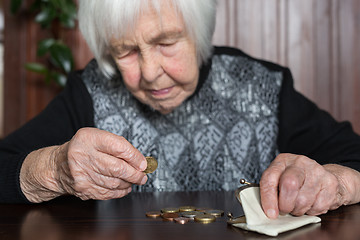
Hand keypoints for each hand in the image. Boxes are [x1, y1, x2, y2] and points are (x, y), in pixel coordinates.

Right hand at [20, 128, 147, 201]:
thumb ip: (119, 146)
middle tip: (143, 175)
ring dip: (129, 183)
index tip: (143, 162)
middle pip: (117, 168)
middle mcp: (83, 156)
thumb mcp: (97, 138)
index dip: (134, 156)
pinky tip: (124, 187)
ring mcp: (82, 175)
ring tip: (134, 180)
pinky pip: (108, 193)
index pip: (118, 147)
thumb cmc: (83, 149)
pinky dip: (120, 191)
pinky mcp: (83, 189)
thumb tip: (140, 161)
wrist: (58, 166)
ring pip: (114, 182)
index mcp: (88, 139)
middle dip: (135, 174)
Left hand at [259, 153, 359, 218]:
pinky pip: (318, 206)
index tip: (270, 213)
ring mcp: (317, 171)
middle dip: (285, 204)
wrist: (326, 176)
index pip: (270, 178)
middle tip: (285, 210)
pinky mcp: (330, 183)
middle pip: (289, 185)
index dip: (268, 198)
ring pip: (303, 200)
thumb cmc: (299, 181)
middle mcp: (299, 162)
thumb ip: (272, 190)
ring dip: (298, 210)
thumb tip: (268, 210)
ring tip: (298, 205)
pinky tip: (312, 203)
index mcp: (283, 160)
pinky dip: (312, 211)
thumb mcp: (281, 179)